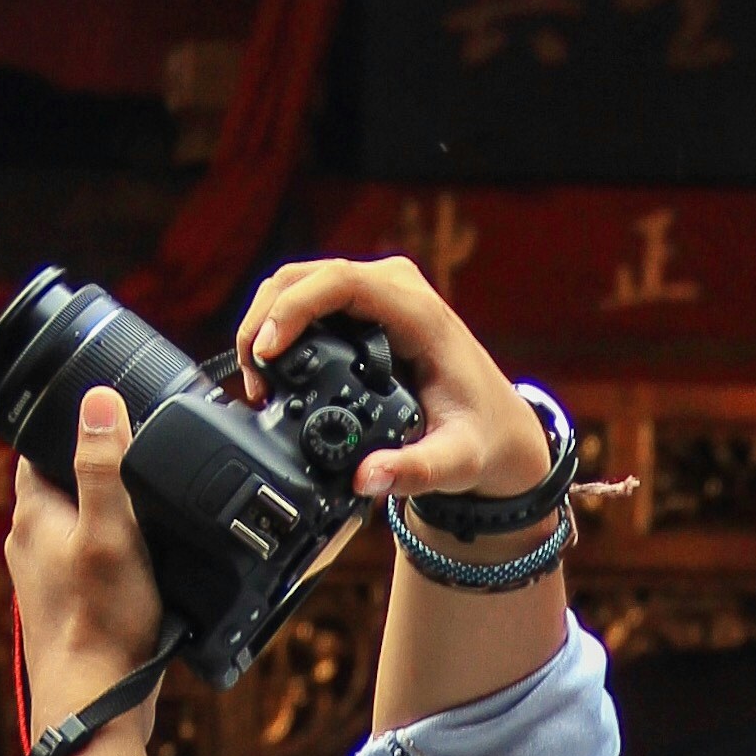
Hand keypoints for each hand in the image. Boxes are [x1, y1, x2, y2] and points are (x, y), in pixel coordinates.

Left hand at [6, 389, 165, 755]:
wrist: (95, 702)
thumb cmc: (102, 621)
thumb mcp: (113, 529)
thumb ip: (103, 464)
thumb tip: (97, 399)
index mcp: (32, 515)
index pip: (37, 450)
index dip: (70, 428)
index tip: (109, 417)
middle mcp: (28, 544)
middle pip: (60, 487)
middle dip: (96, 473)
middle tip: (141, 465)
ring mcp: (44, 580)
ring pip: (75, 528)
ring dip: (106, 518)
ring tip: (148, 516)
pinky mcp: (66, 608)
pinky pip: (87, 565)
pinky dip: (111, 557)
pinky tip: (143, 567)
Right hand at [235, 253, 551, 522]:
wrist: (499, 426)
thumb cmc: (481, 436)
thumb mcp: (456, 461)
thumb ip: (414, 471)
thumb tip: (366, 479)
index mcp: (419, 313)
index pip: (341, 281)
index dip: (293, 309)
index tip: (268, 354)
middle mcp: (397, 289)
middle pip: (306, 276)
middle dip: (265, 321)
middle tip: (255, 382)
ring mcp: (379, 292)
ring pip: (299, 283)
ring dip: (267, 324)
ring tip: (260, 383)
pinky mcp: (366, 306)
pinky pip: (309, 300)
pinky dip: (281, 327)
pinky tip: (274, 370)